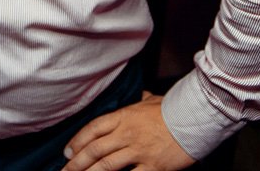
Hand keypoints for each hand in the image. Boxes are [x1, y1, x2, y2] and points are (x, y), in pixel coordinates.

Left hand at [61, 92, 194, 170]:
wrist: (194, 117)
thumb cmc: (174, 108)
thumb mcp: (154, 100)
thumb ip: (144, 101)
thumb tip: (141, 96)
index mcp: (124, 116)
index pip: (93, 129)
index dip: (77, 141)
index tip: (68, 152)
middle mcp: (127, 133)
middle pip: (95, 149)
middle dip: (77, 162)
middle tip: (65, 170)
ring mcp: (138, 150)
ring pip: (106, 165)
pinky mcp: (152, 166)